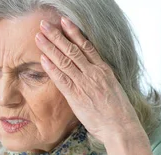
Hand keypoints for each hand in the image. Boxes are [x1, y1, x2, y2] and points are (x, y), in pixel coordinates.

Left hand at [35, 18, 146, 143]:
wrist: (121, 127)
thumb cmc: (118, 112)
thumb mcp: (111, 89)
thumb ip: (99, 79)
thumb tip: (90, 74)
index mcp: (104, 69)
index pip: (86, 45)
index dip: (73, 32)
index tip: (64, 21)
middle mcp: (94, 73)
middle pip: (72, 49)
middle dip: (57, 35)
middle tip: (44, 24)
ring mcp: (85, 83)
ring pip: (65, 61)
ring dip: (50, 47)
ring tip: (39, 36)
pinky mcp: (77, 96)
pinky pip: (62, 79)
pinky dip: (52, 68)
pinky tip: (43, 59)